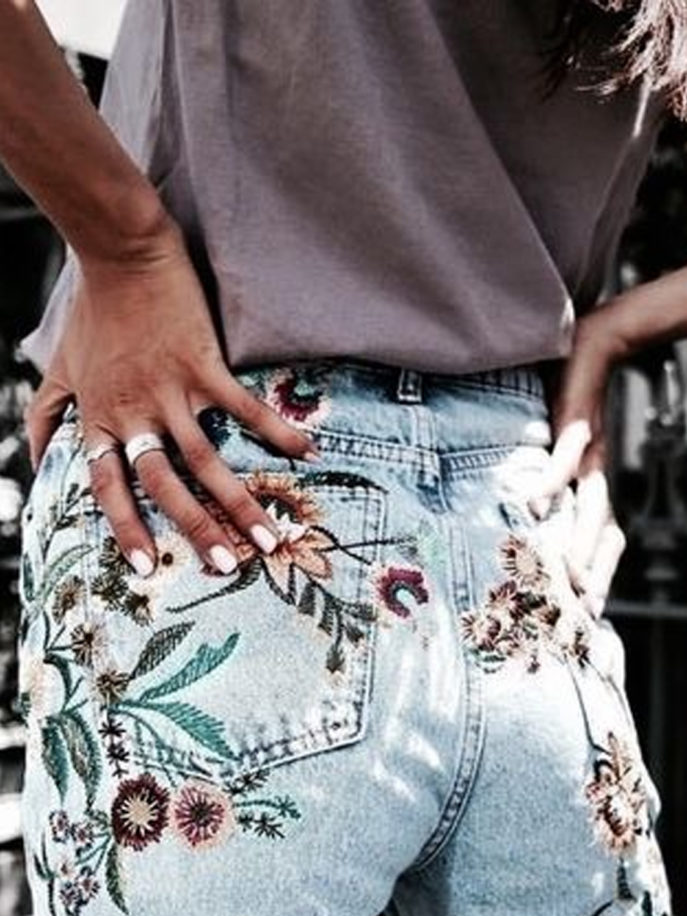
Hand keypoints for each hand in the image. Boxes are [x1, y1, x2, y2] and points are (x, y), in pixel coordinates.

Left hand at [25, 225, 318, 576]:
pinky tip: (304, 452)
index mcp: (100, 421)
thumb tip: (34, 460)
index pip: (108, 488)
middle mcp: (134, 415)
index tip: (147, 568)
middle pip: (164, 485)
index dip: (126, 529)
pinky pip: (242, 406)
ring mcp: (171, 391)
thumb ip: (43, 418)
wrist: (121, 255)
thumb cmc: (93, 313)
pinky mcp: (203, 365)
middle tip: (226, 565)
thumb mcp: (58, 369)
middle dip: (195, 529)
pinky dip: (273, 430)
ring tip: (268, 536)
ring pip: (205, 459)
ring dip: (238, 502)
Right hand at [526, 311, 626, 618]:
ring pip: (589, 501)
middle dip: (589, 568)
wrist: (601, 336)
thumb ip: (539, 468)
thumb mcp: (554, 436)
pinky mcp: (576, 417)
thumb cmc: (570, 387)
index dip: (596, 570)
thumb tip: (518, 502)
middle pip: (600, 528)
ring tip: (563, 571)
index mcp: (590, 475)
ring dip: (577, 538)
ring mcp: (588, 445)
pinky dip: (552, 476)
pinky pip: (567, 452)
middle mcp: (594, 467)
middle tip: (576, 608)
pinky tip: (534, 498)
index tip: (583, 608)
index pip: (600, 533)